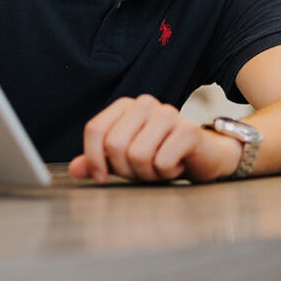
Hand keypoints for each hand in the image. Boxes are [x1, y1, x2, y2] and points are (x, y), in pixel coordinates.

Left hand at [67, 95, 242, 183]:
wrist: (204, 157)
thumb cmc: (161, 155)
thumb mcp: (125, 160)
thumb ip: (100, 161)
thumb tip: (76, 169)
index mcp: (127, 106)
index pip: (95, 129)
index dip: (93, 158)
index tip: (101, 177)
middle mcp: (146, 104)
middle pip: (115, 144)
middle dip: (125, 169)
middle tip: (141, 170)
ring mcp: (169, 114)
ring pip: (137, 155)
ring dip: (147, 173)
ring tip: (159, 168)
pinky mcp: (188, 130)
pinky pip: (161, 162)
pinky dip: (166, 173)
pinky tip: (176, 166)